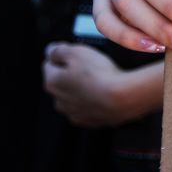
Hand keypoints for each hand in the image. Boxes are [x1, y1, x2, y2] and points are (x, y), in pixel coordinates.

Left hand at [43, 43, 163, 127]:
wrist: (122, 98)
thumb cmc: (99, 75)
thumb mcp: (76, 52)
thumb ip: (58, 50)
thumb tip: (51, 51)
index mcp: (52, 83)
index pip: (49, 64)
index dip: (62, 55)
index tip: (74, 53)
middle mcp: (59, 101)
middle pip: (62, 82)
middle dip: (72, 73)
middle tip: (89, 66)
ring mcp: (74, 113)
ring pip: (74, 96)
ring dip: (82, 88)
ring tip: (99, 79)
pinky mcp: (89, 121)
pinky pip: (88, 108)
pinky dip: (93, 101)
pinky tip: (104, 93)